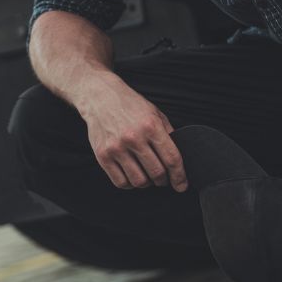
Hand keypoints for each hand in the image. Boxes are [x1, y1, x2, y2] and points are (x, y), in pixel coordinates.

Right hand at [80, 74, 187, 191]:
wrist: (100, 96)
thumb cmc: (128, 104)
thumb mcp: (154, 113)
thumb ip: (167, 134)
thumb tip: (178, 159)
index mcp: (150, 126)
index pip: (172, 159)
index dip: (179, 176)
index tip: (181, 185)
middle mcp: (134, 137)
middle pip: (157, 173)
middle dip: (164, 180)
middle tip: (163, 178)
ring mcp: (117, 147)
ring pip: (139, 181)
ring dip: (147, 183)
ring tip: (146, 176)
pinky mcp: (103, 155)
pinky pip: (120, 182)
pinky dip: (130, 184)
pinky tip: (131, 175)